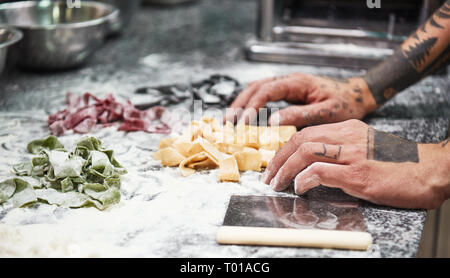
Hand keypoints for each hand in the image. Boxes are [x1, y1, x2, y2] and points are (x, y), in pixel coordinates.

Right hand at [225, 73, 376, 126]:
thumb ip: (299, 115)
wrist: (358, 95)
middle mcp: (289, 80)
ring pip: (257, 89)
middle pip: (256, 87)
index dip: (252, 106)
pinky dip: (252, 104)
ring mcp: (287, 85)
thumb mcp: (326, 112)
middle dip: (240, 104)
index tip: (243, 122)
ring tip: (231, 119)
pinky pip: (264, 95)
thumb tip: (273, 121)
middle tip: (228, 122)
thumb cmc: (346, 104)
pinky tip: (245, 116)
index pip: (267, 91)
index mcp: (297, 83)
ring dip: (242, 103)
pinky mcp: (288, 92)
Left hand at [260, 119, 449, 208]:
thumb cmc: (399, 163)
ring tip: (276, 184)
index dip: (285, 148)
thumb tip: (316, 166)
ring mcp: (353, 154)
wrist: (431, 169)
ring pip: (306, 152)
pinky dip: (305, 178)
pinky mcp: (359, 173)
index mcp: (348, 129)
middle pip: (300, 140)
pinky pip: (321, 171)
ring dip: (285, 169)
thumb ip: (342, 151)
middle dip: (278, 158)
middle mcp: (348, 137)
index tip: (275, 163)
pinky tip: (300, 187)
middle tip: (269, 176)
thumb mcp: (367, 148)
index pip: (306, 133)